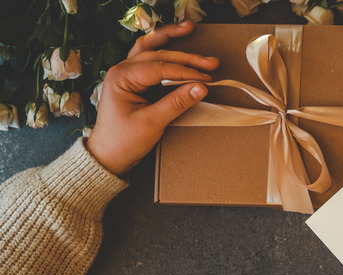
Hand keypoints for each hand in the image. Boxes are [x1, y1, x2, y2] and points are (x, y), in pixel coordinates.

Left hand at [86, 21, 219, 174]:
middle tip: (211, 62)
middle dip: (186, 57)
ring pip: (150, 49)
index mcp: (122, 77)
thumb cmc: (124, 141)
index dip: (186, 72)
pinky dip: (161, 48)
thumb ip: (176, 103)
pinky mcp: (132, 81)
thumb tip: (200, 88)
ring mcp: (125, 73)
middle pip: (159, 55)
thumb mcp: (152, 123)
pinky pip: (147, 58)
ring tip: (188, 28)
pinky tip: (172, 41)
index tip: (206, 79)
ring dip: (170, 39)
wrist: (107, 155)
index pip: (161, 67)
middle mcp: (122, 70)